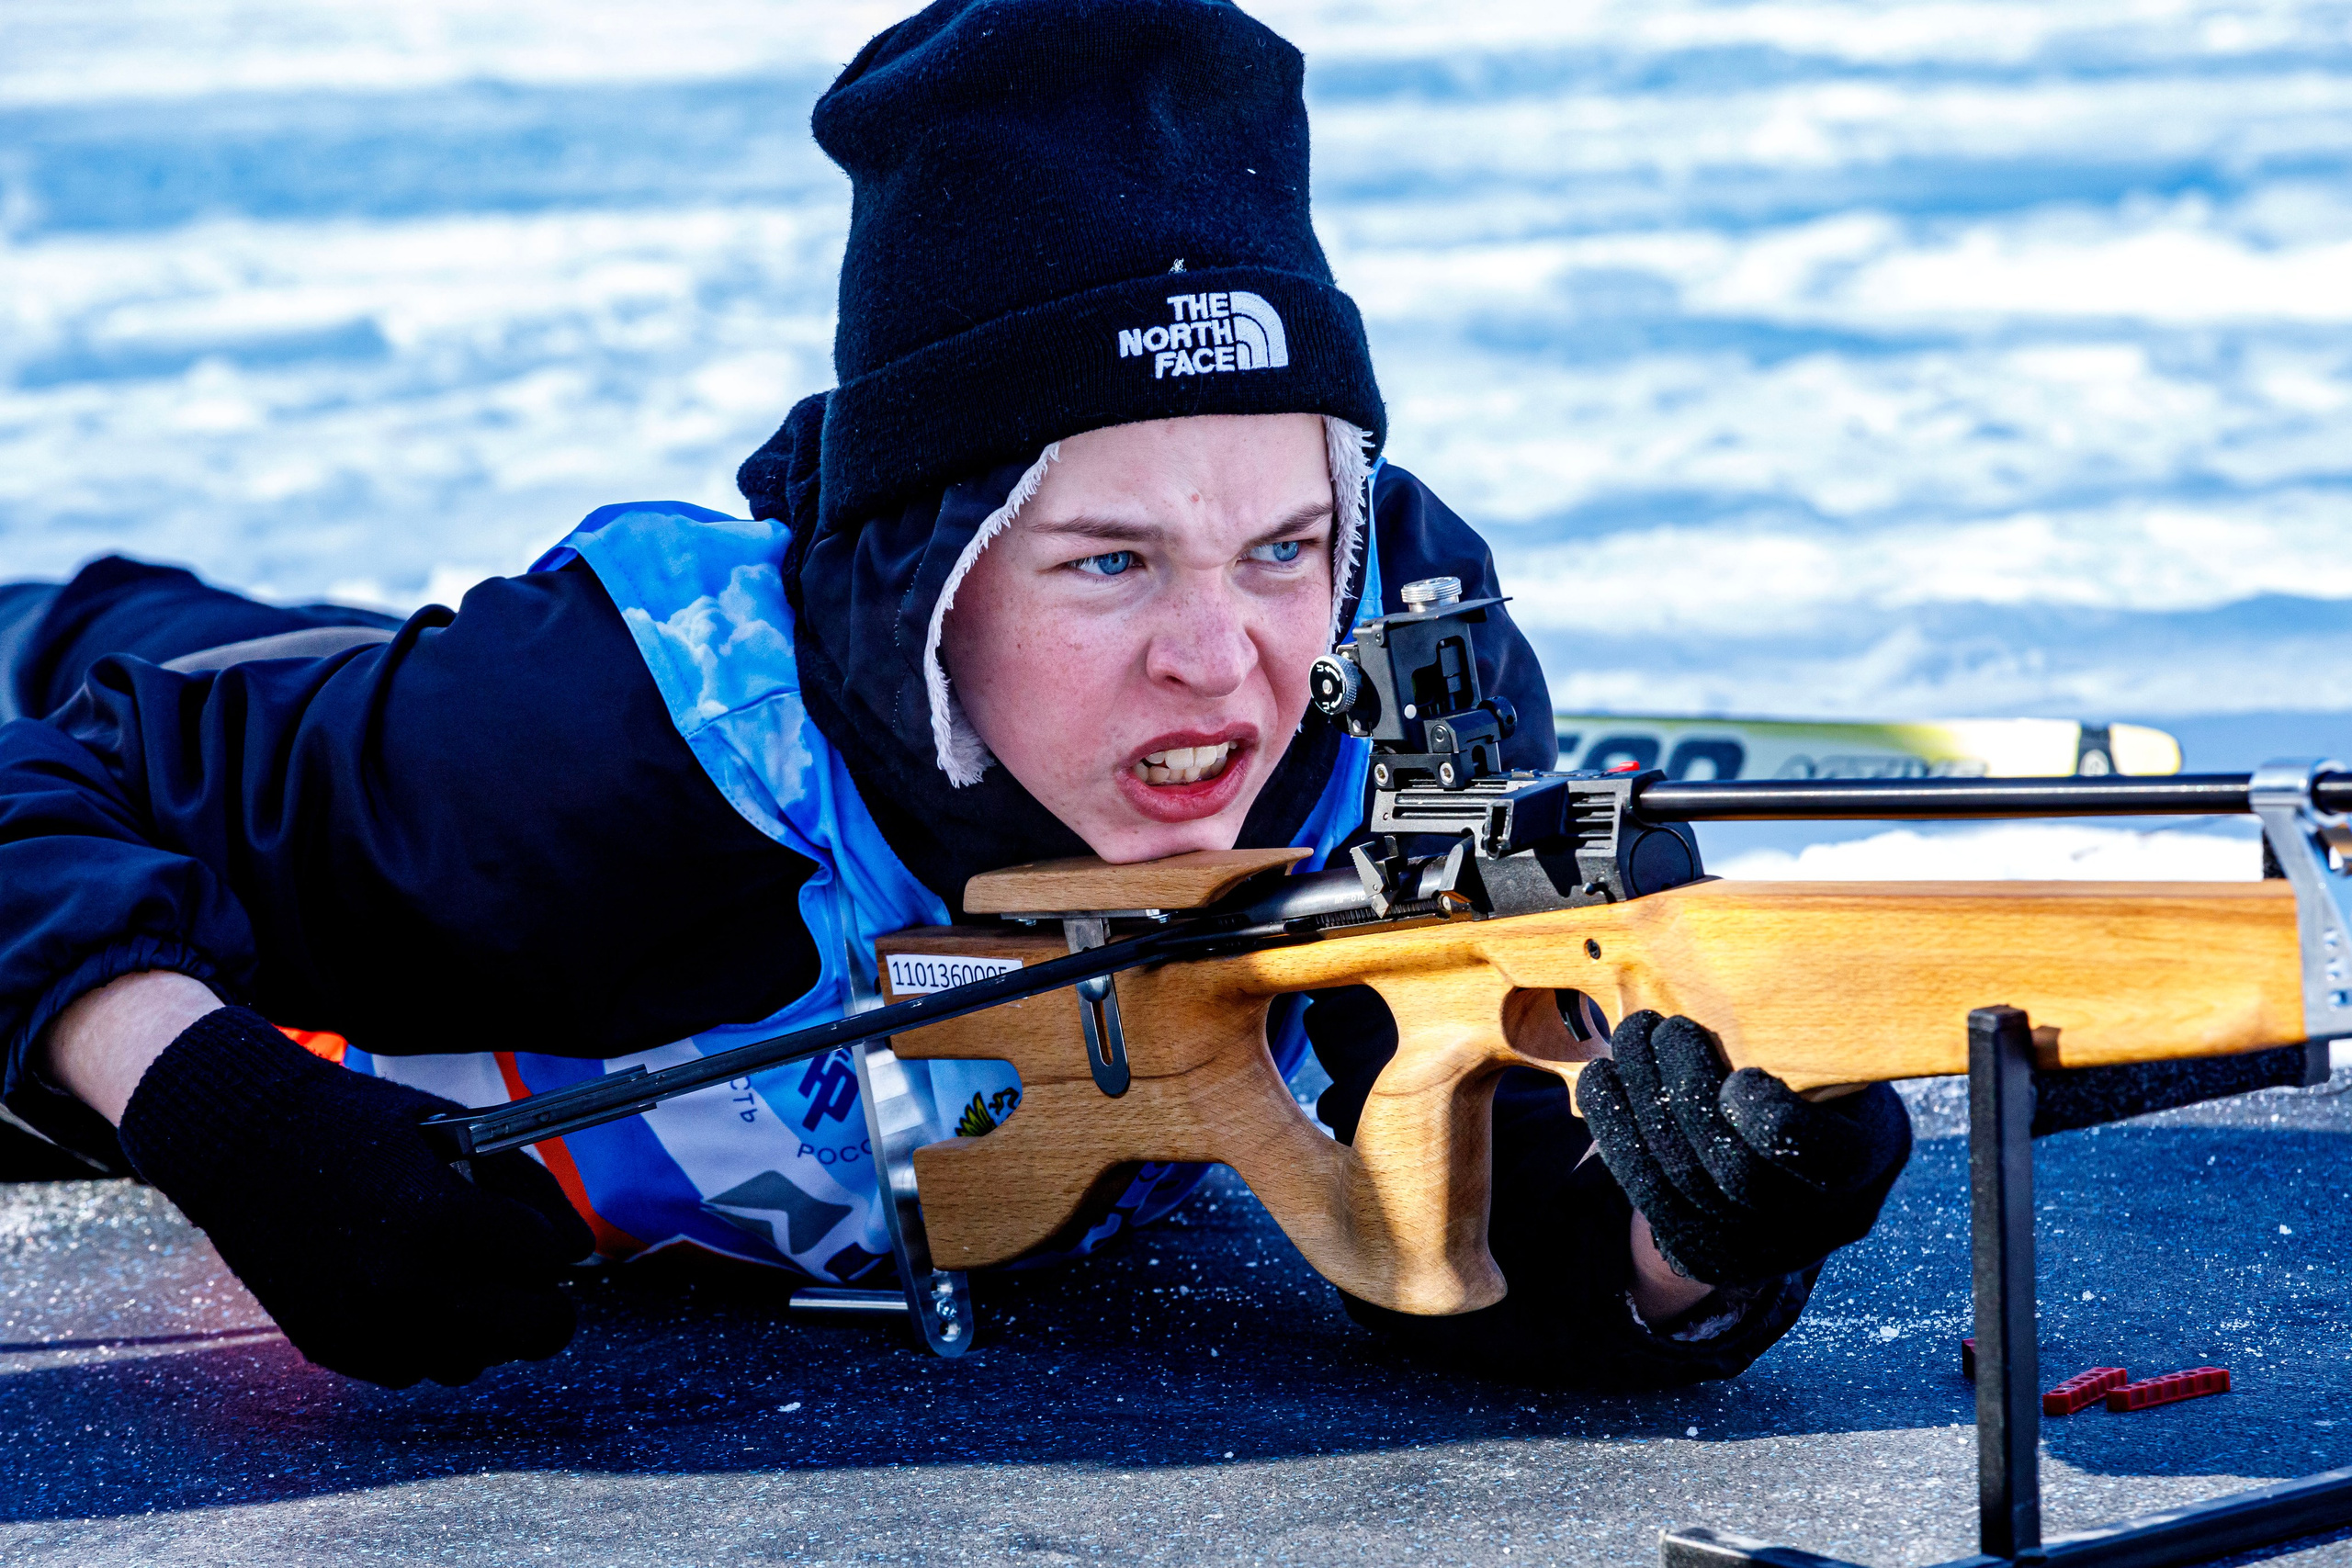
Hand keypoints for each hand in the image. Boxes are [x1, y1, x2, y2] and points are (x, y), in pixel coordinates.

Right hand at [115, 1006, 594, 1386]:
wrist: (241, 1146)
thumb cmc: (361, 1127)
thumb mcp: (458, 1133)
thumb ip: (528, 1190)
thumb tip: (577, 1249)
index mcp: (440, 1218)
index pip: (549, 1257)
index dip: (551, 1239)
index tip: (535, 1230)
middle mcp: (404, 1283)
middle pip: (534, 1333)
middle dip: (549, 1305)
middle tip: (537, 1282)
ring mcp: (368, 1323)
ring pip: (476, 1358)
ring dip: (483, 1325)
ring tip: (453, 1273)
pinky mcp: (335, 1348)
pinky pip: (416, 1368)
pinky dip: (427, 1336)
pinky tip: (403, 1288)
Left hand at [1576, 1010, 1911, 1285]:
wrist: (1799, 1162)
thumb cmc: (1818, 1079)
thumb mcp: (1835, 1051)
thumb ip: (1801, 1030)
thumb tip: (1753, 964)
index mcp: (1864, 1158)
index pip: (1822, 1156)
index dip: (1771, 1120)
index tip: (1738, 1074)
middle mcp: (1818, 1218)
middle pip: (1735, 1173)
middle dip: (1684, 1092)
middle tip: (1661, 1029)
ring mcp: (1760, 1247)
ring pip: (1680, 1186)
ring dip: (1640, 1103)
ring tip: (1628, 1039)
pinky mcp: (1706, 1254)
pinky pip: (1647, 1199)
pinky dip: (1616, 1133)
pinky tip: (1602, 1080)